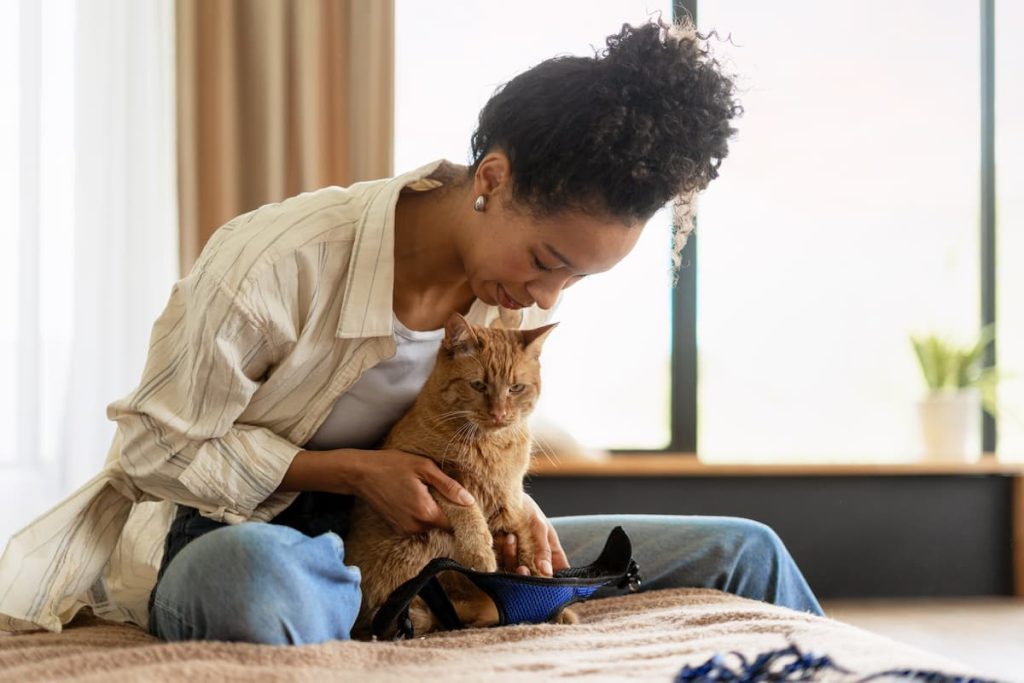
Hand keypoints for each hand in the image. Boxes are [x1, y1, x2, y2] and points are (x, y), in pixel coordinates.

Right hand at [349, 448, 475, 535]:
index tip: (464, 503)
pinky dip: (420, 514)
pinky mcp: (397, 528)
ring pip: (430, 525)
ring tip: (423, 491)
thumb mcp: (424, 467)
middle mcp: (416, 526)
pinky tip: (413, 497)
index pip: (455, 524)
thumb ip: (448, 486)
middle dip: (446, 510)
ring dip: (432, 511)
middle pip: (443, 525)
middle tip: (439, 489)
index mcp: (425, 512)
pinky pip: (418, 525)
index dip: (462, 514)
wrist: (360, 473)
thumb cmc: (392, 465)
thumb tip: (469, 501)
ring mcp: (405, 529)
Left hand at [493, 493, 568, 576]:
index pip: (560, 573)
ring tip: (510, 537)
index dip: (557, 582)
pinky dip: (503, 556)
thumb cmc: (523, 507)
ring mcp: (518, 561)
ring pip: (518, 575)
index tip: (549, 586)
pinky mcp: (501, 561)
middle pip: (537, 580)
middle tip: (522, 567)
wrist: (496, 498)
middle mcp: (535, 559)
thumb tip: (547, 572)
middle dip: (530, 576)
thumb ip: (543, 549)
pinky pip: (502, 569)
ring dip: (513, 558)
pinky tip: (503, 539)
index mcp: (550, 551)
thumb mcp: (538, 526)